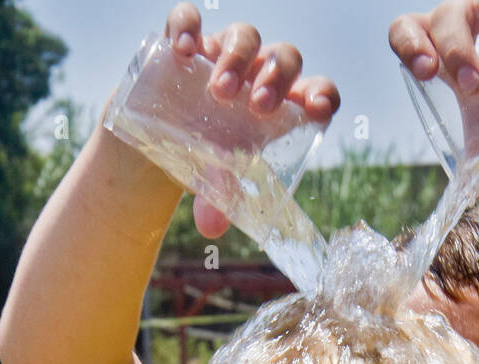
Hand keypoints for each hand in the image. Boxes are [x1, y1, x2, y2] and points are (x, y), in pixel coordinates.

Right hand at [165, 4, 339, 236]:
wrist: (156, 141)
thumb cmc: (204, 159)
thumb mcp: (215, 182)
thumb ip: (218, 200)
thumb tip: (212, 227)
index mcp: (280, 108)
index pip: (316, 91)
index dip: (323, 95)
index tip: (317, 109)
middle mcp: (257, 73)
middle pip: (284, 58)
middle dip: (276, 78)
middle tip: (257, 107)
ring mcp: (222, 52)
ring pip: (244, 36)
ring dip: (237, 59)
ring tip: (220, 92)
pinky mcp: (184, 41)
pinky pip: (188, 18)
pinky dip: (187, 27)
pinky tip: (183, 51)